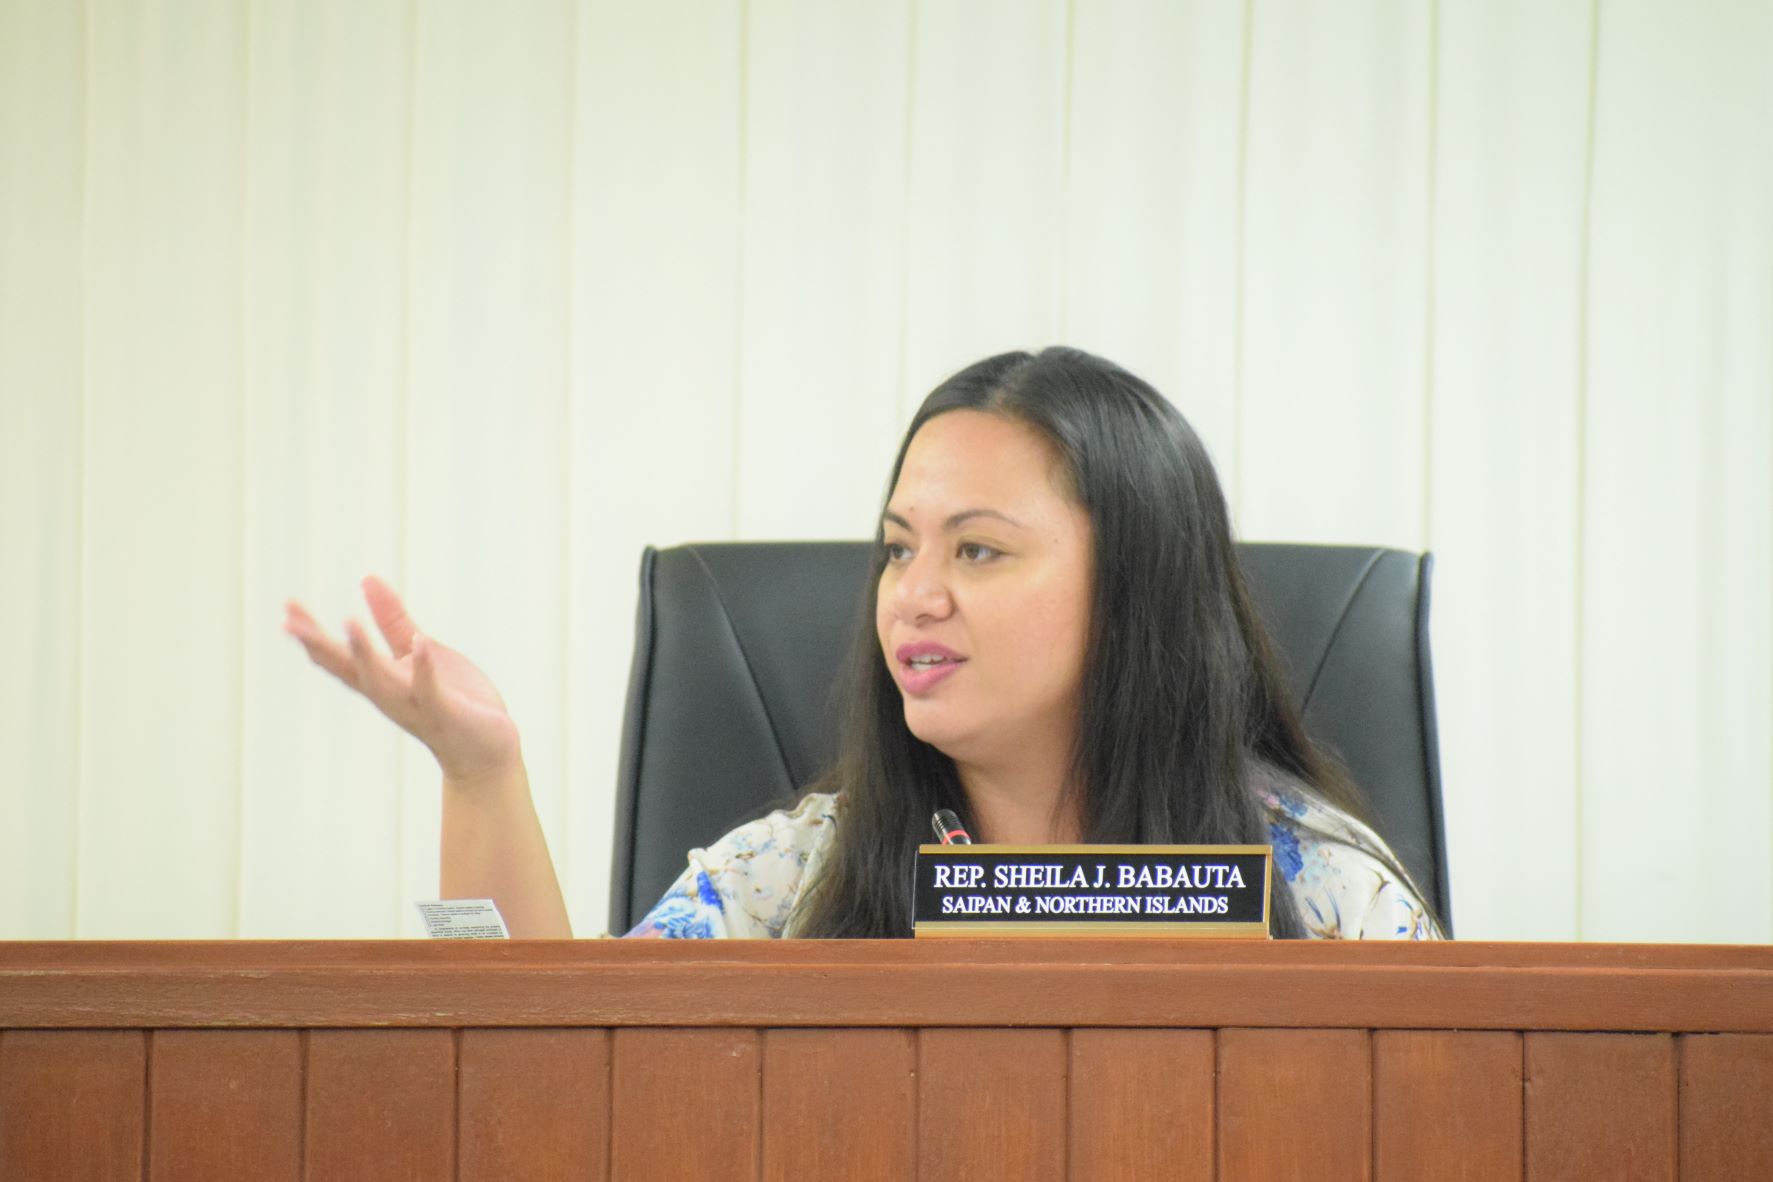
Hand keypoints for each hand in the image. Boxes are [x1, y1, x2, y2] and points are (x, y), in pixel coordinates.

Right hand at [283, 576, 520, 784]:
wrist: (486, 750)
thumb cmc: (453, 699)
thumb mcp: (419, 651)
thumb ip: (392, 620)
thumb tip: (367, 579)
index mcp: (382, 680)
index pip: (339, 656)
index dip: (313, 634)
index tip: (287, 608)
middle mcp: (391, 695)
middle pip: (349, 669)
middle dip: (321, 647)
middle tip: (289, 624)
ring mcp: (416, 705)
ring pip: (382, 681)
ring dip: (365, 654)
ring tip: (347, 622)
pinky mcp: (446, 712)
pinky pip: (431, 689)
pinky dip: (424, 668)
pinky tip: (418, 642)